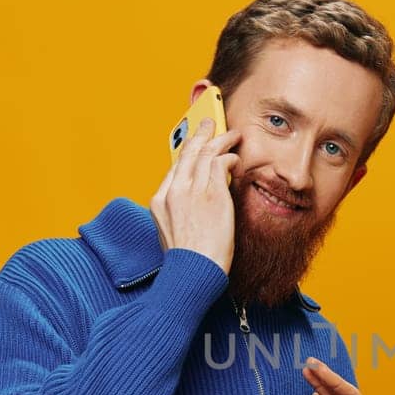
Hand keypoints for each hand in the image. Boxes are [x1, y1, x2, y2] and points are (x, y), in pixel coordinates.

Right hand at [150, 117, 239, 273]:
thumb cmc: (187, 260)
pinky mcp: (212, 194)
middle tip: (209, 121)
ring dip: (220, 139)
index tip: (194, 144)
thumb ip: (177, 212)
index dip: (186, 152)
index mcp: (159, 201)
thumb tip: (192, 201)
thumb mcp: (171, 232)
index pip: (174, 167)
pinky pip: (221, 164)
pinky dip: (229, 157)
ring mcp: (192, 191)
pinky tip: (235, 157)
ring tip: (231, 133)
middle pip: (187, 152)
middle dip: (200, 133)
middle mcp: (173, 191)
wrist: (193, 272)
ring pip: (206, 153)